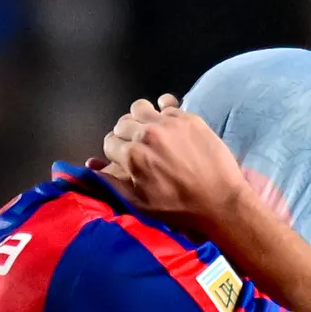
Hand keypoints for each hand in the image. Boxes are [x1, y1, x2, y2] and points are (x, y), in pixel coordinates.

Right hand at [97, 96, 248, 234]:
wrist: (220, 201)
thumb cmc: (178, 208)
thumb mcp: (139, 203)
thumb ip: (111, 182)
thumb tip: (90, 166)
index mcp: (133, 155)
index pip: (109, 142)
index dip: (115, 153)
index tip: (125, 161)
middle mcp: (148, 133)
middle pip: (122, 122)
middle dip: (125, 135)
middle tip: (138, 149)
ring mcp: (170, 122)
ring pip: (141, 107)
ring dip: (140, 118)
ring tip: (150, 133)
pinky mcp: (189, 118)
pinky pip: (167, 103)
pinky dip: (163, 112)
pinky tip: (168, 126)